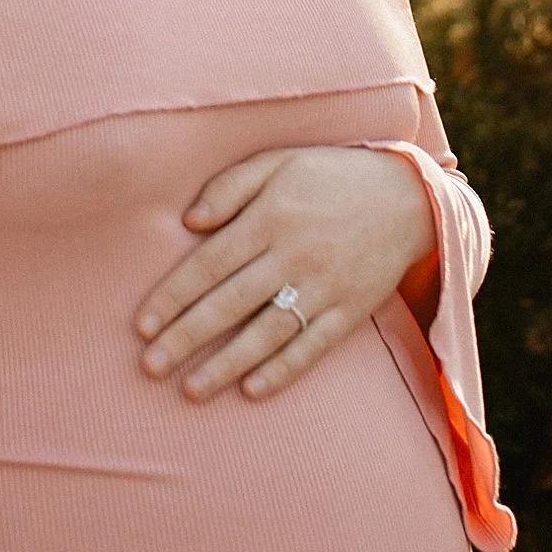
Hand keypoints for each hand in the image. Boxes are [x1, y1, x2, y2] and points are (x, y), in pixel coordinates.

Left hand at [133, 144, 436, 401]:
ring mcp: (324, 287)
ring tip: (189, 390)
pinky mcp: (350, 311)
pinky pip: (312, 347)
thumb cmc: (332, 176)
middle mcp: (293, 255)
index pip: (209, 264)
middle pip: (229, 303)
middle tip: (150, 367)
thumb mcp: (279, 161)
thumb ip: (230, 185)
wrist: (410, 196)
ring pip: (266, 333)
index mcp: (270, 218)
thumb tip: (189, 221)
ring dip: (226, 364)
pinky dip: (282, 370)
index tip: (142, 325)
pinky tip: (251, 390)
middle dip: (186, 338)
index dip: (173, 296)